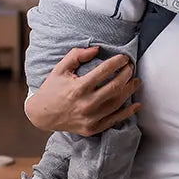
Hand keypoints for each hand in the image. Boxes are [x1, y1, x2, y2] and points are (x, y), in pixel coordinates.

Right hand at [25, 46, 140, 135]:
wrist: (42, 115)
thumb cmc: (52, 89)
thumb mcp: (60, 69)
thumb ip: (77, 55)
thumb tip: (97, 49)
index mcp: (78, 87)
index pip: (104, 71)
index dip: (117, 62)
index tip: (124, 57)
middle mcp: (86, 104)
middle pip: (115, 87)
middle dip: (126, 74)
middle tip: (130, 67)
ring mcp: (91, 118)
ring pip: (117, 103)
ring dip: (130, 90)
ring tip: (136, 80)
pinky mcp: (93, 128)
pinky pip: (115, 120)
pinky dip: (128, 112)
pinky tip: (137, 104)